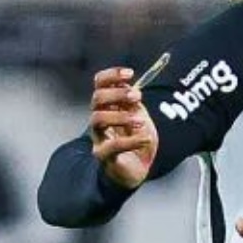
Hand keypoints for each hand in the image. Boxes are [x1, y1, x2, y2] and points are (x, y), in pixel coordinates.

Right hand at [89, 67, 157, 188]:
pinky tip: (145, 139)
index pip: (100, 85)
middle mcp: (99, 120)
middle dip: (117, 94)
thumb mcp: (139, 116)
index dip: (111, 76)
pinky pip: (111, 146)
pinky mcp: (105, 156)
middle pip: (96, 99)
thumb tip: (134, 88)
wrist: (135, 169)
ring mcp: (100, 138)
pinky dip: (131, 141)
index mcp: (108, 107)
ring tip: (141, 121)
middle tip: (138, 97)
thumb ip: (134, 103)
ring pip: (96, 119)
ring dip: (121, 116)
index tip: (130, 73)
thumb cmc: (136, 139)